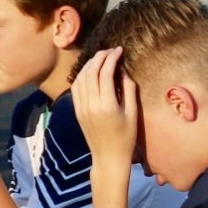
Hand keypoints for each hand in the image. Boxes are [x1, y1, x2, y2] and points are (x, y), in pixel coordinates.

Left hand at [72, 46, 139, 164]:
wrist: (108, 157)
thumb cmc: (126, 137)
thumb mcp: (132, 112)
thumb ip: (129, 89)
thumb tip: (123, 70)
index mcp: (107, 105)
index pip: (105, 73)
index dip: (112, 58)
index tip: (119, 50)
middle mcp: (91, 105)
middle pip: (91, 72)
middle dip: (100, 57)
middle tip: (110, 51)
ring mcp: (81, 108)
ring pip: (80, 78)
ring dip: (89, 64)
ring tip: (101, 58)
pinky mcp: (77, 111)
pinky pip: (75, 88)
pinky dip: (81, 76)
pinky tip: (90, 71)